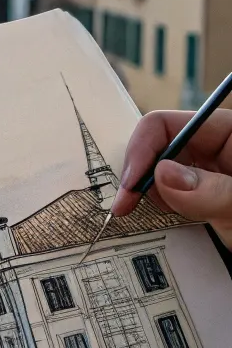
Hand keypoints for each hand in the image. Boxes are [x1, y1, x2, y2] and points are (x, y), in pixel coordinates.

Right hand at [111, 108, 231, 249]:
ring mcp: (211, 174)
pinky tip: (169, 222)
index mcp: (227, 133)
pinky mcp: (210, 198)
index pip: (164, 126)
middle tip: (125, 207)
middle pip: (157, 148)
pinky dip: (164, 208)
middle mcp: (215, 148)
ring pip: (162, 174)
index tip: (128, 189)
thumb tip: (161, 174)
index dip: (139, 152)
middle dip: (139, 176)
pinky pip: (174, 196)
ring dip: (152, 194)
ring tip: (159, 217)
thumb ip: (211, 190)